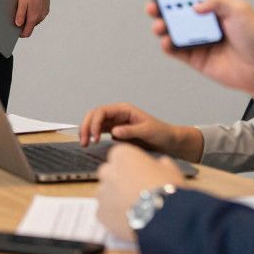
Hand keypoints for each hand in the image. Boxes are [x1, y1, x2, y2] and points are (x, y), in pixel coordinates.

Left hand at [13, 0, 51, 37]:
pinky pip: (39, 15)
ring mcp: (44, 13)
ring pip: (35, 20)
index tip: (16, 31)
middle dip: (24, 24)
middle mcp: (41, 17)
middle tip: (18, 15)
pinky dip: (34, 13)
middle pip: (31, 26)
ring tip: (24, 7)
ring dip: (29, 18)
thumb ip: (20, 15)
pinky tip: (30, 4)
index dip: (21, 34)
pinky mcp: (46, 8)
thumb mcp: (22, 2)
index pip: (28, 32)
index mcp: (34, 17)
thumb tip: (18, 25)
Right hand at [78, 103, 202, 161]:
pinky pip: (100, 130)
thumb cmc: (161, 133)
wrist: (169, 141)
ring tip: (84, 144)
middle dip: (87, 126)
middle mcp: (118, 114)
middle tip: (84, 142)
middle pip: (95, 115)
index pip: (102, 111)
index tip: (95, 137)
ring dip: (88, 131)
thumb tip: (113, 132)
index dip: (95, 123)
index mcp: (124, 110)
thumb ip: (130, 131)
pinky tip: (91, 143)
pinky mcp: (117, 131)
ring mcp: (116, 122)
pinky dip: (93, 135)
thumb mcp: (147, 131)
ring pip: (95, 122)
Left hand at [96, 144, 184, 242]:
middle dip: (119, 182)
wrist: (163, 218)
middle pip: (109, 174)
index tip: (141, 176)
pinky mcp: (101, 213)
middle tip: (137, 193)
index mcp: (123, 155)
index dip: (131, 167)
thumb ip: (161, 164)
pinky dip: (114, 216)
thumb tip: (161, 164)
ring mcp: (102, 193)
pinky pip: (106, 213)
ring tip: (136, 210)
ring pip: (106, 194)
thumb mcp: (171, 171)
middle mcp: (107, 171)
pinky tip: (130, 221)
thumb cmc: (168, 189)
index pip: (120, 156)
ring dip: (116, 200)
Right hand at [148, 0, 253, 102]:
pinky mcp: (195, 57)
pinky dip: (167, 45)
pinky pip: (175, 50)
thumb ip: (216, 1)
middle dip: (163, 6)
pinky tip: (167, 40)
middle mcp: (204, 22)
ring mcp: (198, 39)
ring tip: (160, 24)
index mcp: (214, 6)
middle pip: (177, 10)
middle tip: (155, 3)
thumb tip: (194, 4)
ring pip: (173, 29)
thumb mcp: (240, 9)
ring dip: (162, 25)